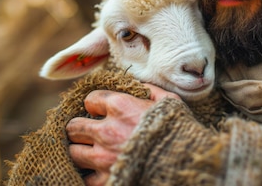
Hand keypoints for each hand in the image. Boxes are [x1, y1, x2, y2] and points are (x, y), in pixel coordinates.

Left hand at [66, 84, 180, 184]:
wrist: (187, 164)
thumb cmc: (180, 130)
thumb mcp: (169, 101)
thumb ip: (149, 90)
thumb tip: (136, 84)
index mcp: (120, 106)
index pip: (90, 100)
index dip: (95, 105)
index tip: (100, 111)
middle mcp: (106, 130)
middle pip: (74, 126)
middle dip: (80, 128)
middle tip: (88, 132)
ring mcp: (103, 157)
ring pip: (73, 151)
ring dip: (80, 150)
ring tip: (88, 152)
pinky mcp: (106, 180)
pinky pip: (85, 178)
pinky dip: (89, 175)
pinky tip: (97, 171)